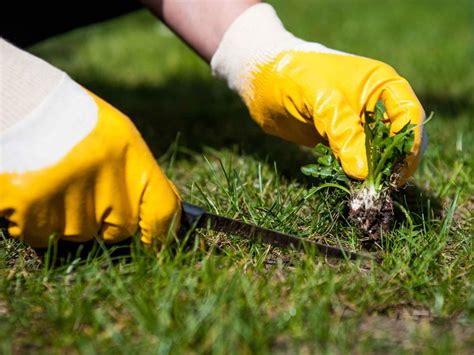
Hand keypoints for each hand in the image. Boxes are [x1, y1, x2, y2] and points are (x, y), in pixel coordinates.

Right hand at [0, 79, 180, 247]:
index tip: (154, 244)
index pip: (162, 210)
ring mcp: (66, 188)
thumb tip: (152, 221)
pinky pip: (39, 233)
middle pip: (118, 228)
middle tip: (81, 188)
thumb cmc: (66, 119)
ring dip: (64, 218)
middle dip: (104, 220)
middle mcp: (103, 172)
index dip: (161, 233)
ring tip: (51, 180)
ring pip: (76, 233)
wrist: (13, 100)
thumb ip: (134, 176)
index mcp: (128, 151)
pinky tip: (31, 188)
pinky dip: (33, 220)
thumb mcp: (113, 135)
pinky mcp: (30, 202)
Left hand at [211, 4, 425, 180]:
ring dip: (373, 171)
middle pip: (399, 139)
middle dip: (392, 162)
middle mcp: (376, 104)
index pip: (409, 117)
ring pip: (378, 152)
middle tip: (378, 187)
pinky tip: (348, 182)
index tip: (397, 171)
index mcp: (381, 84)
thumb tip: (363, 172)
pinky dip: (354, 172)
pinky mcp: (341, 138)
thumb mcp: (320, 99)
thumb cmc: (292, 76)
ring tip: (362, 188)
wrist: (261, 80)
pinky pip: (356, 159)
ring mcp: (358, 123)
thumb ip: (343, 131)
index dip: (408, 145)